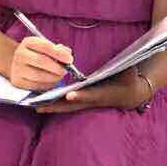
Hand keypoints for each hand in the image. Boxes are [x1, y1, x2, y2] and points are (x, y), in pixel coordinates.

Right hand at [9, 37, 73, 89]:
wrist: (18, 64)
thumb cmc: (37, 54)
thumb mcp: (45, 47)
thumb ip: (58, 49)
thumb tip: (68, 53)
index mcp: (28, 42)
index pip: (45, 46)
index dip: (59, 53)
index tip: (69, 59)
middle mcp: (20, 54)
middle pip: (42, 61)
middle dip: (57, 67)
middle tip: (66, 71)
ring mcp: (17, 69)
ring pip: (39, 75)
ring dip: (54, 77)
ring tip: (59, 76)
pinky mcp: (18, 82)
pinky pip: (36, 85)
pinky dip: (47, 84)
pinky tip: (51, 81)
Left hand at [35, 68, 149, 113]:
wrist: (131, 94)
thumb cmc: (129, 79)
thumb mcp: (128, 70)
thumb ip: (124, 65)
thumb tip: (123, 59)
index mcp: (103, 93)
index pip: (91, 95)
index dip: (80, 95)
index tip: (69, 95)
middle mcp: (93, 100)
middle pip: (73, 105)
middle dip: (57, 105)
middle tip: (39, 106)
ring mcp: (88, 102)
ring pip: (68, 106)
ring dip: (53, 106)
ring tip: (35, 105)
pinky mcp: (85, 101)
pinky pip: (68, 104)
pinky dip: (57, 103)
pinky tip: (44, 102)